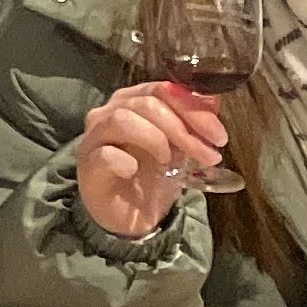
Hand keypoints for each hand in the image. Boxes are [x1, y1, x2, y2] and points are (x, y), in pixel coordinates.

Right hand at [77, 79, 226, 240]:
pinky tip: (135, 170)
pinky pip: (105, 154)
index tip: (218, 135)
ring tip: (170, 162)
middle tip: (207, 155)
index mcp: (133, 101)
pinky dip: (125, 161)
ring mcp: (95, 137)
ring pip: (122, 119)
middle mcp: (110, 112)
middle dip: (182, 128)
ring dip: (156, 139)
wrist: (131, 217)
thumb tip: (213, 100)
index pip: (162, 89)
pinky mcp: (88, 165)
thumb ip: (193, 124)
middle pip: (146, 103)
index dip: (192, 108)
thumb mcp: (181, 148)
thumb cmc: (152, 177)